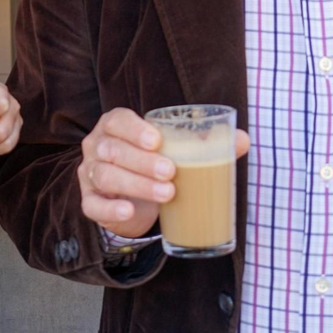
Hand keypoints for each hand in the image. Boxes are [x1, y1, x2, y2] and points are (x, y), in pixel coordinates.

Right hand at [78, 108, 249, 238]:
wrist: (132, 196)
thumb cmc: (153, 163)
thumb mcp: (175, 151)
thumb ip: (206, 143)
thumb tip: (243, 140)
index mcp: (115, 126)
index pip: (117, 121)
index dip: (134, 129)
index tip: (157, 140)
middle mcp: (97, 146)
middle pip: (112, 150)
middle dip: (142, 161)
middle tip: (171, 172)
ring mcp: (90, 174)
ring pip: (105, 176)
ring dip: (136, 185)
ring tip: (167, 193)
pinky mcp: (89, 201)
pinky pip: (93, 205)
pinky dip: (110, 209)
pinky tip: (129, 211)